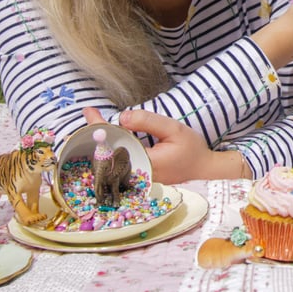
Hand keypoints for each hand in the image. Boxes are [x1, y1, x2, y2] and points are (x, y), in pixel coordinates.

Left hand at [80, 108, 249, 181]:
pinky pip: (120, 162)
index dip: (101, 129)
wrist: (203, 168)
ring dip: (104, 141)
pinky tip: (108, 136)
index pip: (116, 145)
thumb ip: (148, 122)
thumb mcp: (173, 128)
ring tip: (94, 122)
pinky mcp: (139, 177)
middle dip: (97, 134)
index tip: (90, 113)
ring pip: (113, 160)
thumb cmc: (191, 148)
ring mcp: (138, 178)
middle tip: (89, 113)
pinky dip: (112, 148)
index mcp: (146, 163)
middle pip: (109, 154)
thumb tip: (123, 117)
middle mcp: (139, 174)